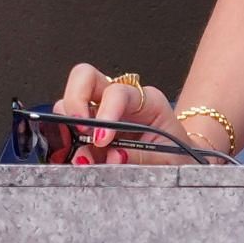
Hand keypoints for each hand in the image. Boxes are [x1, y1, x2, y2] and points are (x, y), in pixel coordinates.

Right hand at [54, 65, 186, 165]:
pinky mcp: (87, 134)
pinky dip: (65, 148)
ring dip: (68, 130)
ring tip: (85, 159)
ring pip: (67, 105)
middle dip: (74, 100)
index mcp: (146, 100)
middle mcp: (119, 101)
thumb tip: (116, 157)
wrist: (179, 163)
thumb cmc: (176, 155)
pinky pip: (65, 132)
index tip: (102, 139)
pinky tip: (81, 164)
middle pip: (84, 77)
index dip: (106, 113)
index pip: (118, 92)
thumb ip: (144, 157)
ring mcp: (99, 115)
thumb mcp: (171, 158)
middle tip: (80, 131)